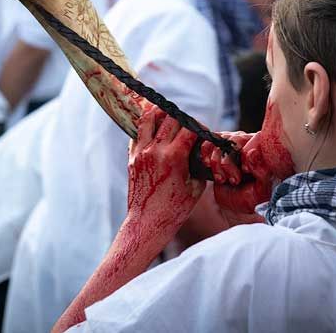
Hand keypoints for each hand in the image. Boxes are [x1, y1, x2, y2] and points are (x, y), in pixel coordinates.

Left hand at [126, 107, 204, 232]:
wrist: (148, 222)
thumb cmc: (175, 209)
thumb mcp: (196, 187)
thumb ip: (199, 165)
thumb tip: (202, 151)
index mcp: (175, 157)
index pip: (189, 128)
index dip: (199, 127)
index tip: (203, 131)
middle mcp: (156, 150)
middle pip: (170, 118)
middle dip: (182, 119)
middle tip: (187, 126)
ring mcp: (141, 152)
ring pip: (149, 118)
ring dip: (160, 114)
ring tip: (167, 116)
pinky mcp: (132, 157)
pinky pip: (137, 133)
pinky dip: (146, 127)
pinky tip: (154, 130)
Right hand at [200, 119, 293, 225]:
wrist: (233, 205)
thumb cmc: (250, 198)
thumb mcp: (260, 191)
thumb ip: (261, 172)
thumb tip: (253, 153)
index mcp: (264, 152)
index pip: (258, 139)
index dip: (248, 154)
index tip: (244, 170)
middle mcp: (249, 143)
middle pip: (236, 139)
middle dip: (229, 162)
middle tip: (233, 180)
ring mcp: (232, 143)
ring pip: (221, 141)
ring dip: (217, 162)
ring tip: (221, 179)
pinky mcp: (217, 146)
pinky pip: (208, 142)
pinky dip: (205, 153)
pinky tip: (208, 166)